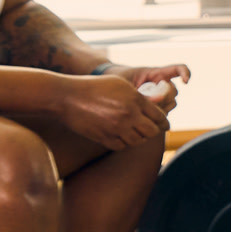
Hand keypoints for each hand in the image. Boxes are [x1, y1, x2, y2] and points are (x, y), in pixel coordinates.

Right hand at [58, 71, 173, 150]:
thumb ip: (139, 97)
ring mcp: (116, 128)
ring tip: (136, 133)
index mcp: (135, 99)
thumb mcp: (120, 84)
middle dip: (154, 131)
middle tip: (151, 130)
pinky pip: (122, 146)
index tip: (163, 124)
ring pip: (138, 141)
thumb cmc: (94, 86)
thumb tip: (155, 107)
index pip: (159, 116)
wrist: (67, 96)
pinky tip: (121, 136)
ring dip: (139, 138)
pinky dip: (124, 143)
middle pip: (152, 132)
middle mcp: (129, 115)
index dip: (163, 122)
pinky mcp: (104, 138)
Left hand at [102, 60, 191, 109]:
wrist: (110, 85)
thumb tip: (153, 105)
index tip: (185, 81)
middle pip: (174, 91)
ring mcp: (160, 95)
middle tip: (149, 102)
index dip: (185, 73)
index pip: (178, 69)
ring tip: (144, 110)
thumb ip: (139, 93)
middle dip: (165, 98)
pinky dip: (157, 116)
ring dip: (161, 108)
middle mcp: (162, 84)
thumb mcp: (127, 83)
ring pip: (171, 103)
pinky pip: (164, 112)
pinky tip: (146, 117)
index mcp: (156, 73)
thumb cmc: (118, 79)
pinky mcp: (157, 106)